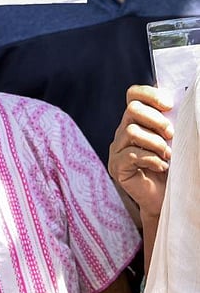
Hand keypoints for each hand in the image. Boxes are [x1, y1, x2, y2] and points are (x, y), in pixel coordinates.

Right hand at [108, 84, 172, 217]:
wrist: (167, 198)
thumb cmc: (174, 166)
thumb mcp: (174, 139)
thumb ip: (170, 121)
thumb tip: (177, 102)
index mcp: (137, 121)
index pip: (133, 95)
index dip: (150, 94)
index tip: (169, 105)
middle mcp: (123, 132)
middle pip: (132, 109)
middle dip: (156, 119)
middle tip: (171, 134)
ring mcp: (117, 150)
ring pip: (131, 132)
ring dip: (156, 142)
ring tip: (168, 155)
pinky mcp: (116, 167)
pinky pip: (131, 155)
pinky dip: (151, 159)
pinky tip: (162, 166)